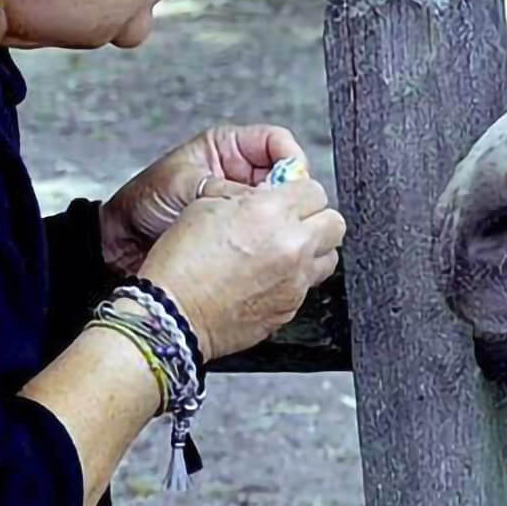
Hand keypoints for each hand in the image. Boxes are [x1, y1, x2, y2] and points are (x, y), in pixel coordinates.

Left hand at [100, 124, 307, 273]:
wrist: (120, 242)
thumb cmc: (142, 203)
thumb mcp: (186, 186)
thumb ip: (227, 189)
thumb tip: (266, 198)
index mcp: (228, 148)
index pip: (277, 143)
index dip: (290, 159)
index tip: (293, 179)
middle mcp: (240, 173)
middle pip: (287, 177)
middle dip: (289, 193)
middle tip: (282, 209)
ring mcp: (242, 204)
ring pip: (281, 207)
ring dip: (278, 219)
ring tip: (268, 230)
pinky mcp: (241, 233)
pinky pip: (267, 232)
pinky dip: (269, 240)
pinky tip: (262, 247)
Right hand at [135, 178, 344, 359]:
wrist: (172, 315)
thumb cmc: (180, 264)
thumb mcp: (206, 206)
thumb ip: (246, 197)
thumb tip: (266, 195)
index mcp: (272, 213)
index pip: (315, 190)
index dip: (299, 192)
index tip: (288, 197)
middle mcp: (292, 246)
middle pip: (334, 223)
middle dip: (316, 218)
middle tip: (294, 221)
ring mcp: (295, 281)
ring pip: (329, 258)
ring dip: (313, 250)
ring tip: (285, 251)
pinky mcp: (290, 309)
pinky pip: (306, 287)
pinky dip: (294, 279)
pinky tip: (268, 278)